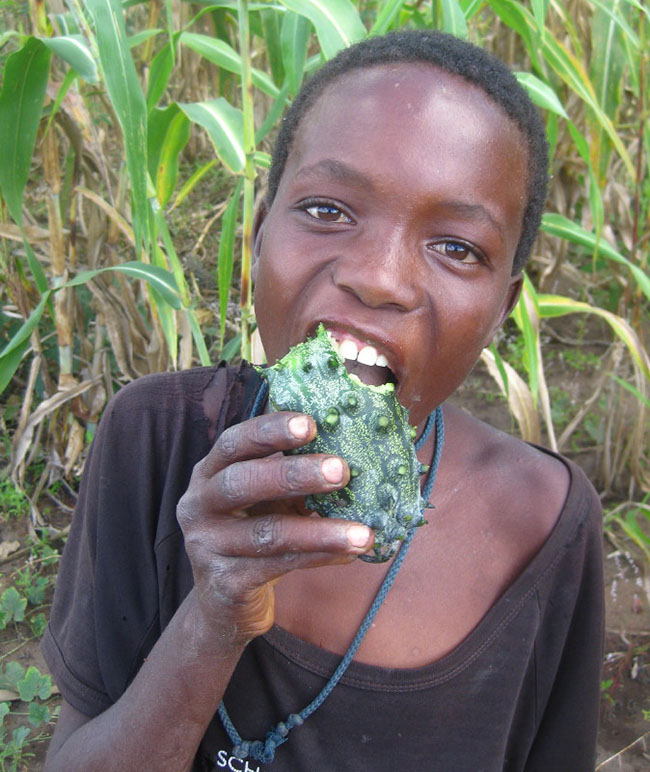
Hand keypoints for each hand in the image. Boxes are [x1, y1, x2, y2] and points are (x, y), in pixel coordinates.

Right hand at [176, 411, 373, 641]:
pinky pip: (277, 567)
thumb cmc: (253, 531)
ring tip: (363, 533)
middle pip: (242, 482)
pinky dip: (318, 558)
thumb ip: (291, 472)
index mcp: (208, 473)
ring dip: (321, 532)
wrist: (224, 601)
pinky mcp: (224, 584)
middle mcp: (199, 506)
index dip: (270, 430)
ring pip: (267, 533)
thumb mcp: (265, 497)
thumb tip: (352, 447)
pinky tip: (349, 554)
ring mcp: (207, 547)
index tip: (311, 424)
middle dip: (294, 474)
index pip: (234, 442)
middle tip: (342, 470)